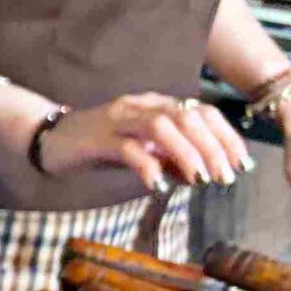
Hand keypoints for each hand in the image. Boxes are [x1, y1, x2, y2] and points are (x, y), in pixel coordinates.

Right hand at [39, 92, 249, 192]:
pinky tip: (157, 186)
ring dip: (187, 153)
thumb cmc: (98, 147)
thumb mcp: (142, 151)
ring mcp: (118, 119)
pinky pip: (128, 149)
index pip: (202, 112)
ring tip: (201, 180)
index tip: (242, 165)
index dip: (226, 137)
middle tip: (226, 178)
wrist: (48, 140)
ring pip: (162, 127)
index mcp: (156, 105)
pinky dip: (147, 166)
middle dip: (213, 147)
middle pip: (188, 116)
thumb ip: (169, 159)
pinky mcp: (98, 138)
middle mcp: (141, 106)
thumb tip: (201, 176)